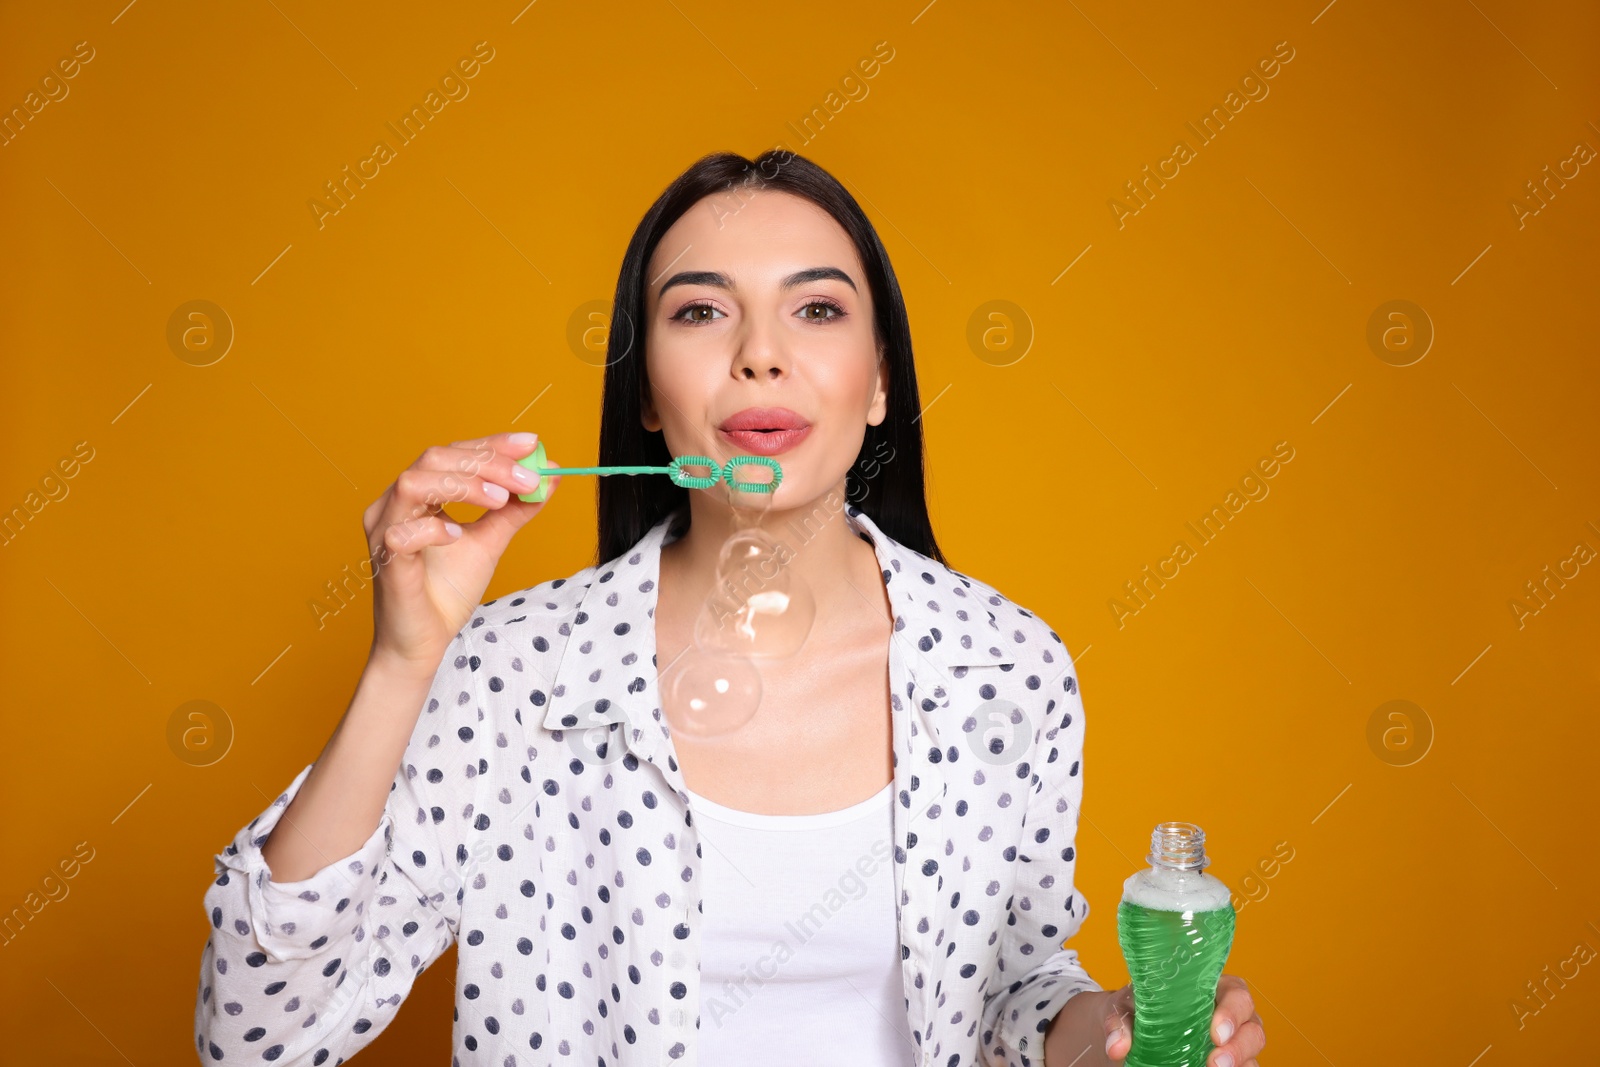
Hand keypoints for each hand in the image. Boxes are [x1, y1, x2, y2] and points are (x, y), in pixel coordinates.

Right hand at [363, 430, 559, 672]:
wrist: (424, 644)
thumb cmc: (446, 592)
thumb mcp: (490, 542)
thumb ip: (515, 510)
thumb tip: (549, 476)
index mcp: (419, 495)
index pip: (454, 453)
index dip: (492, 445)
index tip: (532, 444)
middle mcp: (395, 504)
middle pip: (434, 458)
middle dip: (486, 463)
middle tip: (527, 478)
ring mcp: (384, 530)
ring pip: (413, 483)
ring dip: (462, 485)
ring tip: (500, 501)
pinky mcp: (384, 561)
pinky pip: (400, 532)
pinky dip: (433, 528)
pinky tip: (459, 536)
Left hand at [1101, 974, 1264, 1066]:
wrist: (1129, 1028)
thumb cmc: (1135, 1008)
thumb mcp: (1124, 1008)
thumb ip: (1120, 1024)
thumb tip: (1117, 1047)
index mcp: (1210, 989)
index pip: (1236, 993)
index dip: (1233, 1011)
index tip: (1216, 1032)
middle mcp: (1230, 1015)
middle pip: (1253, 1026)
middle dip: (1240, 1046)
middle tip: (1216, 1062)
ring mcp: (1233, 1041)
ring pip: (1253, 1052)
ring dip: (1241, 1062)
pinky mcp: (1228, 1061)